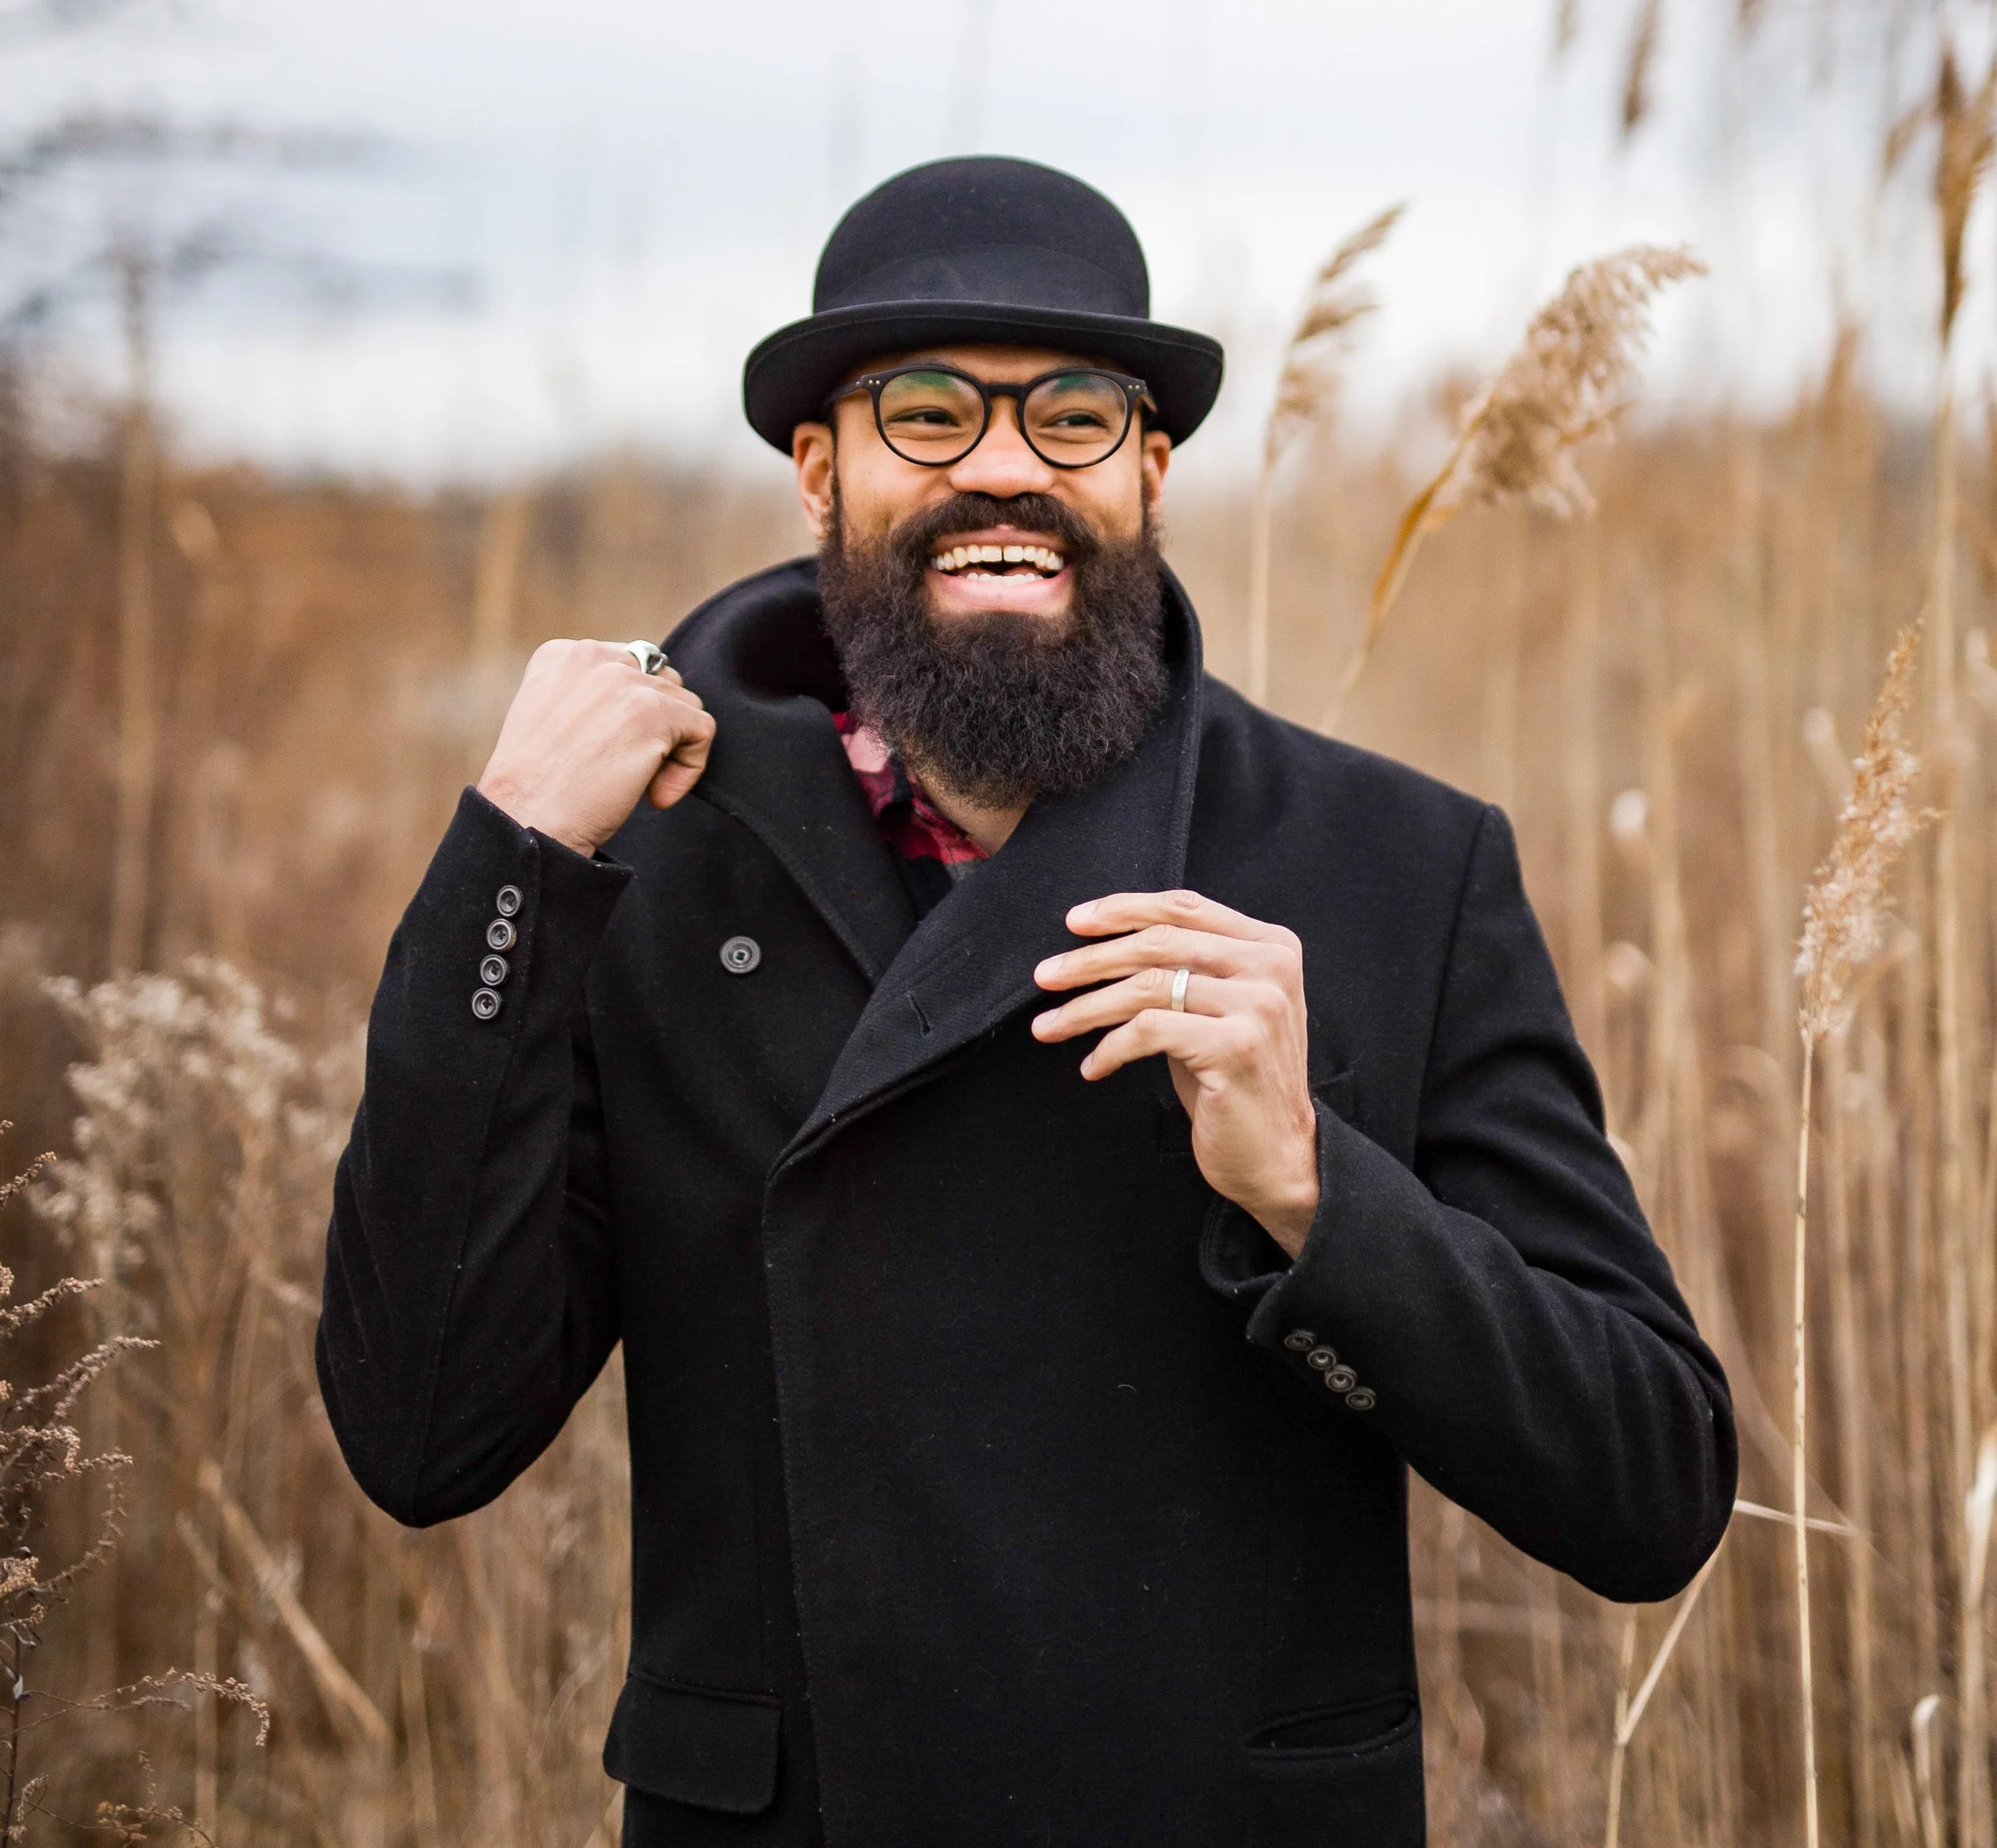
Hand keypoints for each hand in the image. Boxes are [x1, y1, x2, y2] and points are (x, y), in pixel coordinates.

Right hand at [476, 640, 715, 857]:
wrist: (527, 820)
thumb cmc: (538, 787)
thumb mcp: (553, 718)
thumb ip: (594, 695)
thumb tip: (652, 698)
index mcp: (564, 654)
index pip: (630, 666)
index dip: (632, 714)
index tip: (608, 751)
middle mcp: (592, 654)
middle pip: (661, 682)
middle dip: (655, 728)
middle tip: (623, 770)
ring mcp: (623, 680)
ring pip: (686, 707)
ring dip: (671, 750)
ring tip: (637, 785)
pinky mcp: (652, 710)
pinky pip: (702, 730)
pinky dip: (690, 769)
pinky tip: (656, 796)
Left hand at [1031, 889, 1319, 1256]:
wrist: (1279, 1155)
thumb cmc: (1235, 1082)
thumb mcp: (1218, 1011)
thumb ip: (1187, 970)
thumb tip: (1105, 947)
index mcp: (1271, 946)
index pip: (1185, 907)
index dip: (1124, 909)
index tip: (1075, 922)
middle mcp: (1270, 968)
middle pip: (1159, 943)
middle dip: (1090, 959)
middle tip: (1044, 976)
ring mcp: (1257, 1006)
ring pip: (1147, 987)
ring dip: (1086, 1007)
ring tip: (1049, 1026)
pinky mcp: (1234, 1047)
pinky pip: (1148, 1031)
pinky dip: (1110, 1048)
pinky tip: (1093, 1066)